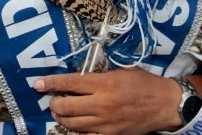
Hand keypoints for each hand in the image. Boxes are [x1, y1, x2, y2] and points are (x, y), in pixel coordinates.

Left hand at [33, 68, 182, 133]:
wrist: (165, 104)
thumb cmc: (144, 83)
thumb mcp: (121, 71)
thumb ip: (98, 75)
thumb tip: (77, 78)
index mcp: (104, 83)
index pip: (69, 83)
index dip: (50, 83)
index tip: (37, 84)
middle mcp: (102, 104)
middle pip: (65, 107)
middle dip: (54, 103)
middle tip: (53, 100)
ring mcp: (105, 123)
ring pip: (71, 124)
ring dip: (61, 117)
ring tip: (61, 112)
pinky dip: (77, 131)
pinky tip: (76, 125)